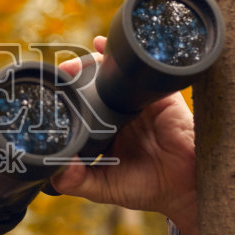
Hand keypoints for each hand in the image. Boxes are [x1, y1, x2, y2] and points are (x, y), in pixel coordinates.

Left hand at [49, 36, 199, 234]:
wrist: (185, 187)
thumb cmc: (148, 188)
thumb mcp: (104, 187)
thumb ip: (77, 181)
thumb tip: (54, 170)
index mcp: (105, 132)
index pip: (81, 110)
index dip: (66, 100)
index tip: (48, 93)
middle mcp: (120, 115)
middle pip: (93, 87)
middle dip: (75, 76)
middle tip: (60, 72)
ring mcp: (138, 104)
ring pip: (112, 76)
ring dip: (92, 64)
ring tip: (75, 64)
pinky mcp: (158, 97)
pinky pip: (140, 72)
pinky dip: (124, 57)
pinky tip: (103, 46)